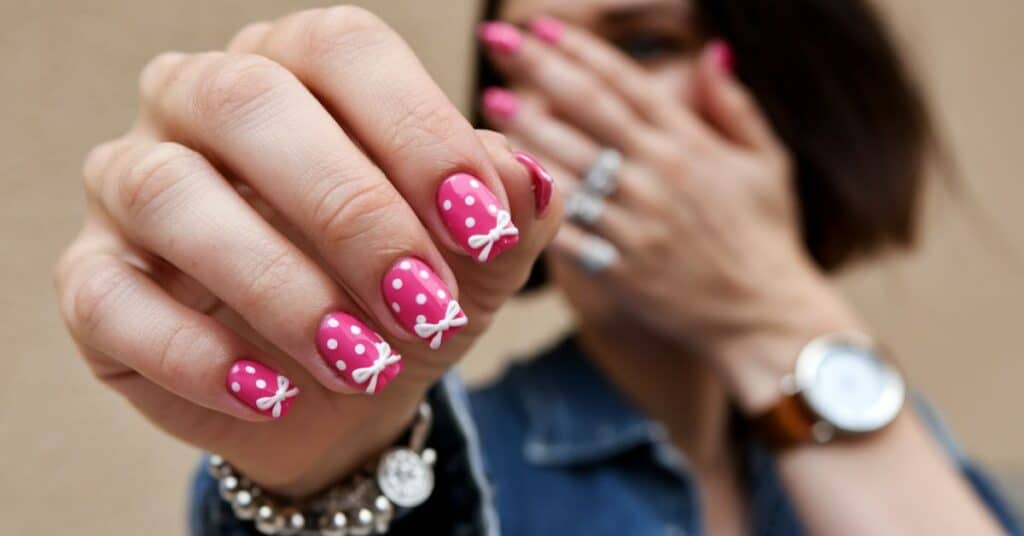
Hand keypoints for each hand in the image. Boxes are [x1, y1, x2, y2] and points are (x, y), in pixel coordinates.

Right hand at [54, 6, 560, 496]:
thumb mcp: (477, 259)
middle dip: (352, 212)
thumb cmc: (410, 296)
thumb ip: (508, 209)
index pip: (343, 48)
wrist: (349, 392)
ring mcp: (133, 184)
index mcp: (299, 69)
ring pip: (169, 194)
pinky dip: (198, 356)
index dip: (418, 131)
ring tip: (361, 360)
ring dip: (280, 287)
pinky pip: (109, 300)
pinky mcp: (93, 281)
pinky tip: (275, 393)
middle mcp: (201, 102)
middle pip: (248, 102)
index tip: (484, 226)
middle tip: (424, 303)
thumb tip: (526, 175)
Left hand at [480, 19, 861, 411]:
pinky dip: (536, 205)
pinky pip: (568, 231)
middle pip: (588, 110)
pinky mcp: (619, 267)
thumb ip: (735, 107)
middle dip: (539, 69)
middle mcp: (659, 175)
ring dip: (526, 131)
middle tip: (496, 39)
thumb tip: (714, 51)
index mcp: (690, 145)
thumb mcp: (767, 163)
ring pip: (569, 165)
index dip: (581, 49)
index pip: (626, 83)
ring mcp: (636, 221)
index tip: (541, 25)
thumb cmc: (765, 237)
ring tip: (491, 103)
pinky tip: (504, 182)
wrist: (765, 318)